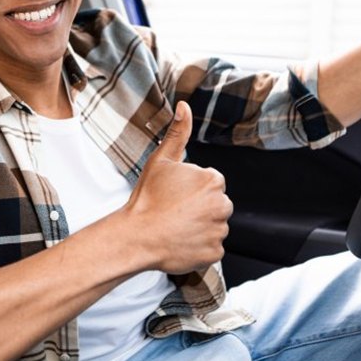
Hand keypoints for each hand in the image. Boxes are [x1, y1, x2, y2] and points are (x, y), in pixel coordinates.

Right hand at [125, 101, 232, 273]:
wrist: (137, 235)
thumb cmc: (148, 197)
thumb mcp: (161, 160)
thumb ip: (177, 132)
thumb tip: (184, 107)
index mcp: (212, 180)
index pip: (211, 182)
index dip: (192, 187)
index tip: (175, 194)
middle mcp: (222, 205)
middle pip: (216, 203)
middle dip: (200, 206)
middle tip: (174, 209)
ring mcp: (219, 231)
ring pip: (214, 224)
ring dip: (201, 225)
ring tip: (176, 225)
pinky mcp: (215, 253)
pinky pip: (211, 246)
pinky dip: (199, 245)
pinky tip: (180, 240)